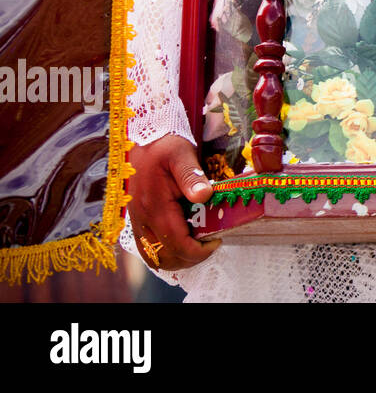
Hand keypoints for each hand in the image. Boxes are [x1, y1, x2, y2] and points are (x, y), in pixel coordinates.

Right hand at [126, 134, 220, 270]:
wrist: (144, 139)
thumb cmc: (166, 145)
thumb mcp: (183, 154)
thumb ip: (192, 176)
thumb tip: (204, 195)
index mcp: (155, 205)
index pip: (175, 243)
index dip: (197, 251)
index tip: (216, 241)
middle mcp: (142, 218)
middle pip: (163, 256)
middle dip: (189, 258)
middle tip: (210, 243)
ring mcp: (137, 221)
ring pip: (153, 256)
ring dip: (176, 258)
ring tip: (198, 244)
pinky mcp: (137, 219)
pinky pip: (147, 247)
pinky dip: (165, 252)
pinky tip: (182, 240)